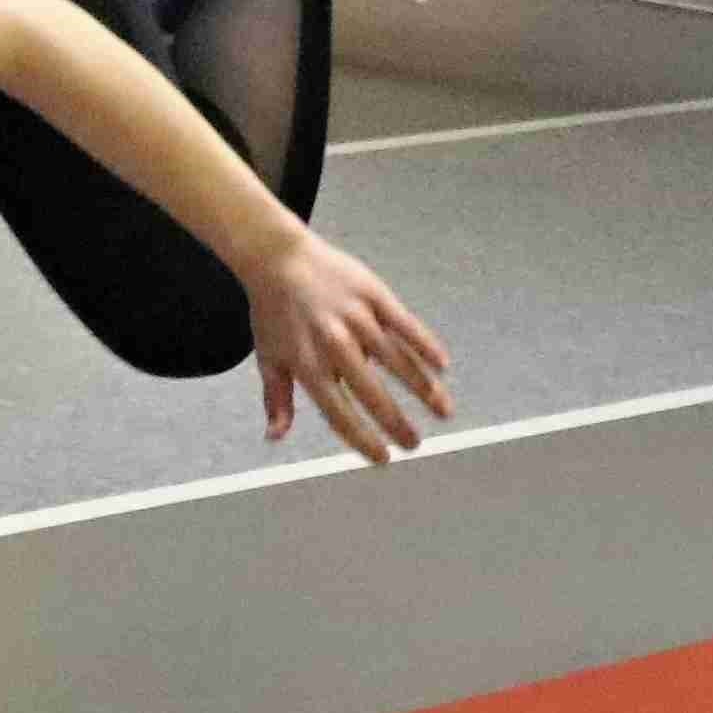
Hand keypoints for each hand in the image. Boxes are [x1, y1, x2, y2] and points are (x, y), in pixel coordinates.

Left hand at [246, 232, 453, 463]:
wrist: (277, 256)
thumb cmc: (272, 310)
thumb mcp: (268, 356)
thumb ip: (276, 399)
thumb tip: (275, 437)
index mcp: (307, 364)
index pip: (340, 412)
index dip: (363, 439)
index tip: (383, 457)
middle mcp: (334, 344)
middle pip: (373, 393)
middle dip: (398, 423)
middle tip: (415, 444)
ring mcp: (356, 318)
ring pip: (397, 360)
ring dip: (424, 389)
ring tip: (444, 412)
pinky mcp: (373, 294)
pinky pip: (405, 324)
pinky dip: (425, 344)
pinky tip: (442, 365)